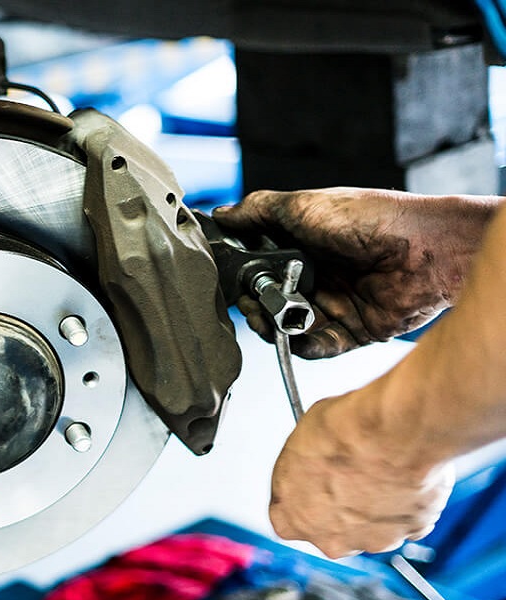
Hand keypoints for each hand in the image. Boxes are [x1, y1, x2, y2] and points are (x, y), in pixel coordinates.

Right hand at [213, 188, 479, 357]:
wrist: (424, 249)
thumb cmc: (368, 219)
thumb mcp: (302, 206)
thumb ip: (257, 211)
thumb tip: (221, 216)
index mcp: (302, 245)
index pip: (259, 267)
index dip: (243, 276)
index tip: (231, 281)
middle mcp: (317, 275)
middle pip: (269, 300)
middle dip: (254, 305)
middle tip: (253, 303)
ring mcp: (335, 304)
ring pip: (289, 327)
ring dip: (275, 327)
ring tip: (276, 319)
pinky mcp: (354, 331)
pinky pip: (319, 347)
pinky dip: (305, 346)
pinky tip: (299, 336)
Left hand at [269, 391, 454, 557]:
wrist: (393, 432)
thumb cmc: (343, 433)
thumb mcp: (299, 441)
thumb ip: (302, 467)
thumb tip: (311, 458)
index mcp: (293, 519)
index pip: (287, 517)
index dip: (300, 496)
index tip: (308, 478)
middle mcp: (332, 539)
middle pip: (330, 527)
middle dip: (338, 504)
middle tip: (347, 472)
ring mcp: (374, 539)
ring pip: (370, 525)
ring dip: (373, 504)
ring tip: (378, 468)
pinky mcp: (412, 531)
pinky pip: (405, 518)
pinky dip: (404, 501)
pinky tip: (402, 474)